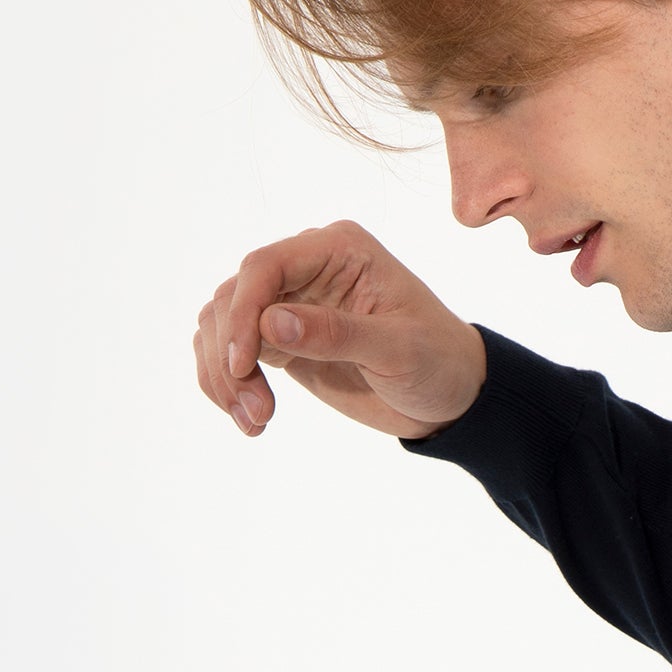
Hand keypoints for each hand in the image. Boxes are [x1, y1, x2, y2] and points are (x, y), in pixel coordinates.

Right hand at [194, 219, 486, 442]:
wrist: (450, 397)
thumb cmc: (438, 363)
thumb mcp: (398, 350)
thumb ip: (337, 333)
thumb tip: (270, 321)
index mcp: (337, 249)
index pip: (265, 267)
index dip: (242, 314)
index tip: (242, 365)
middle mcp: (306, 267)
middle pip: (232, 297)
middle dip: (231, 356)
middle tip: (258, 411)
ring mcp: (289, 303)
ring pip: (220, 325)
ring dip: (223, 375)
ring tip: (256, 421)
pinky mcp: (280, 340)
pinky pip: (229, 351)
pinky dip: (226, 384)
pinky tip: (250, 419)